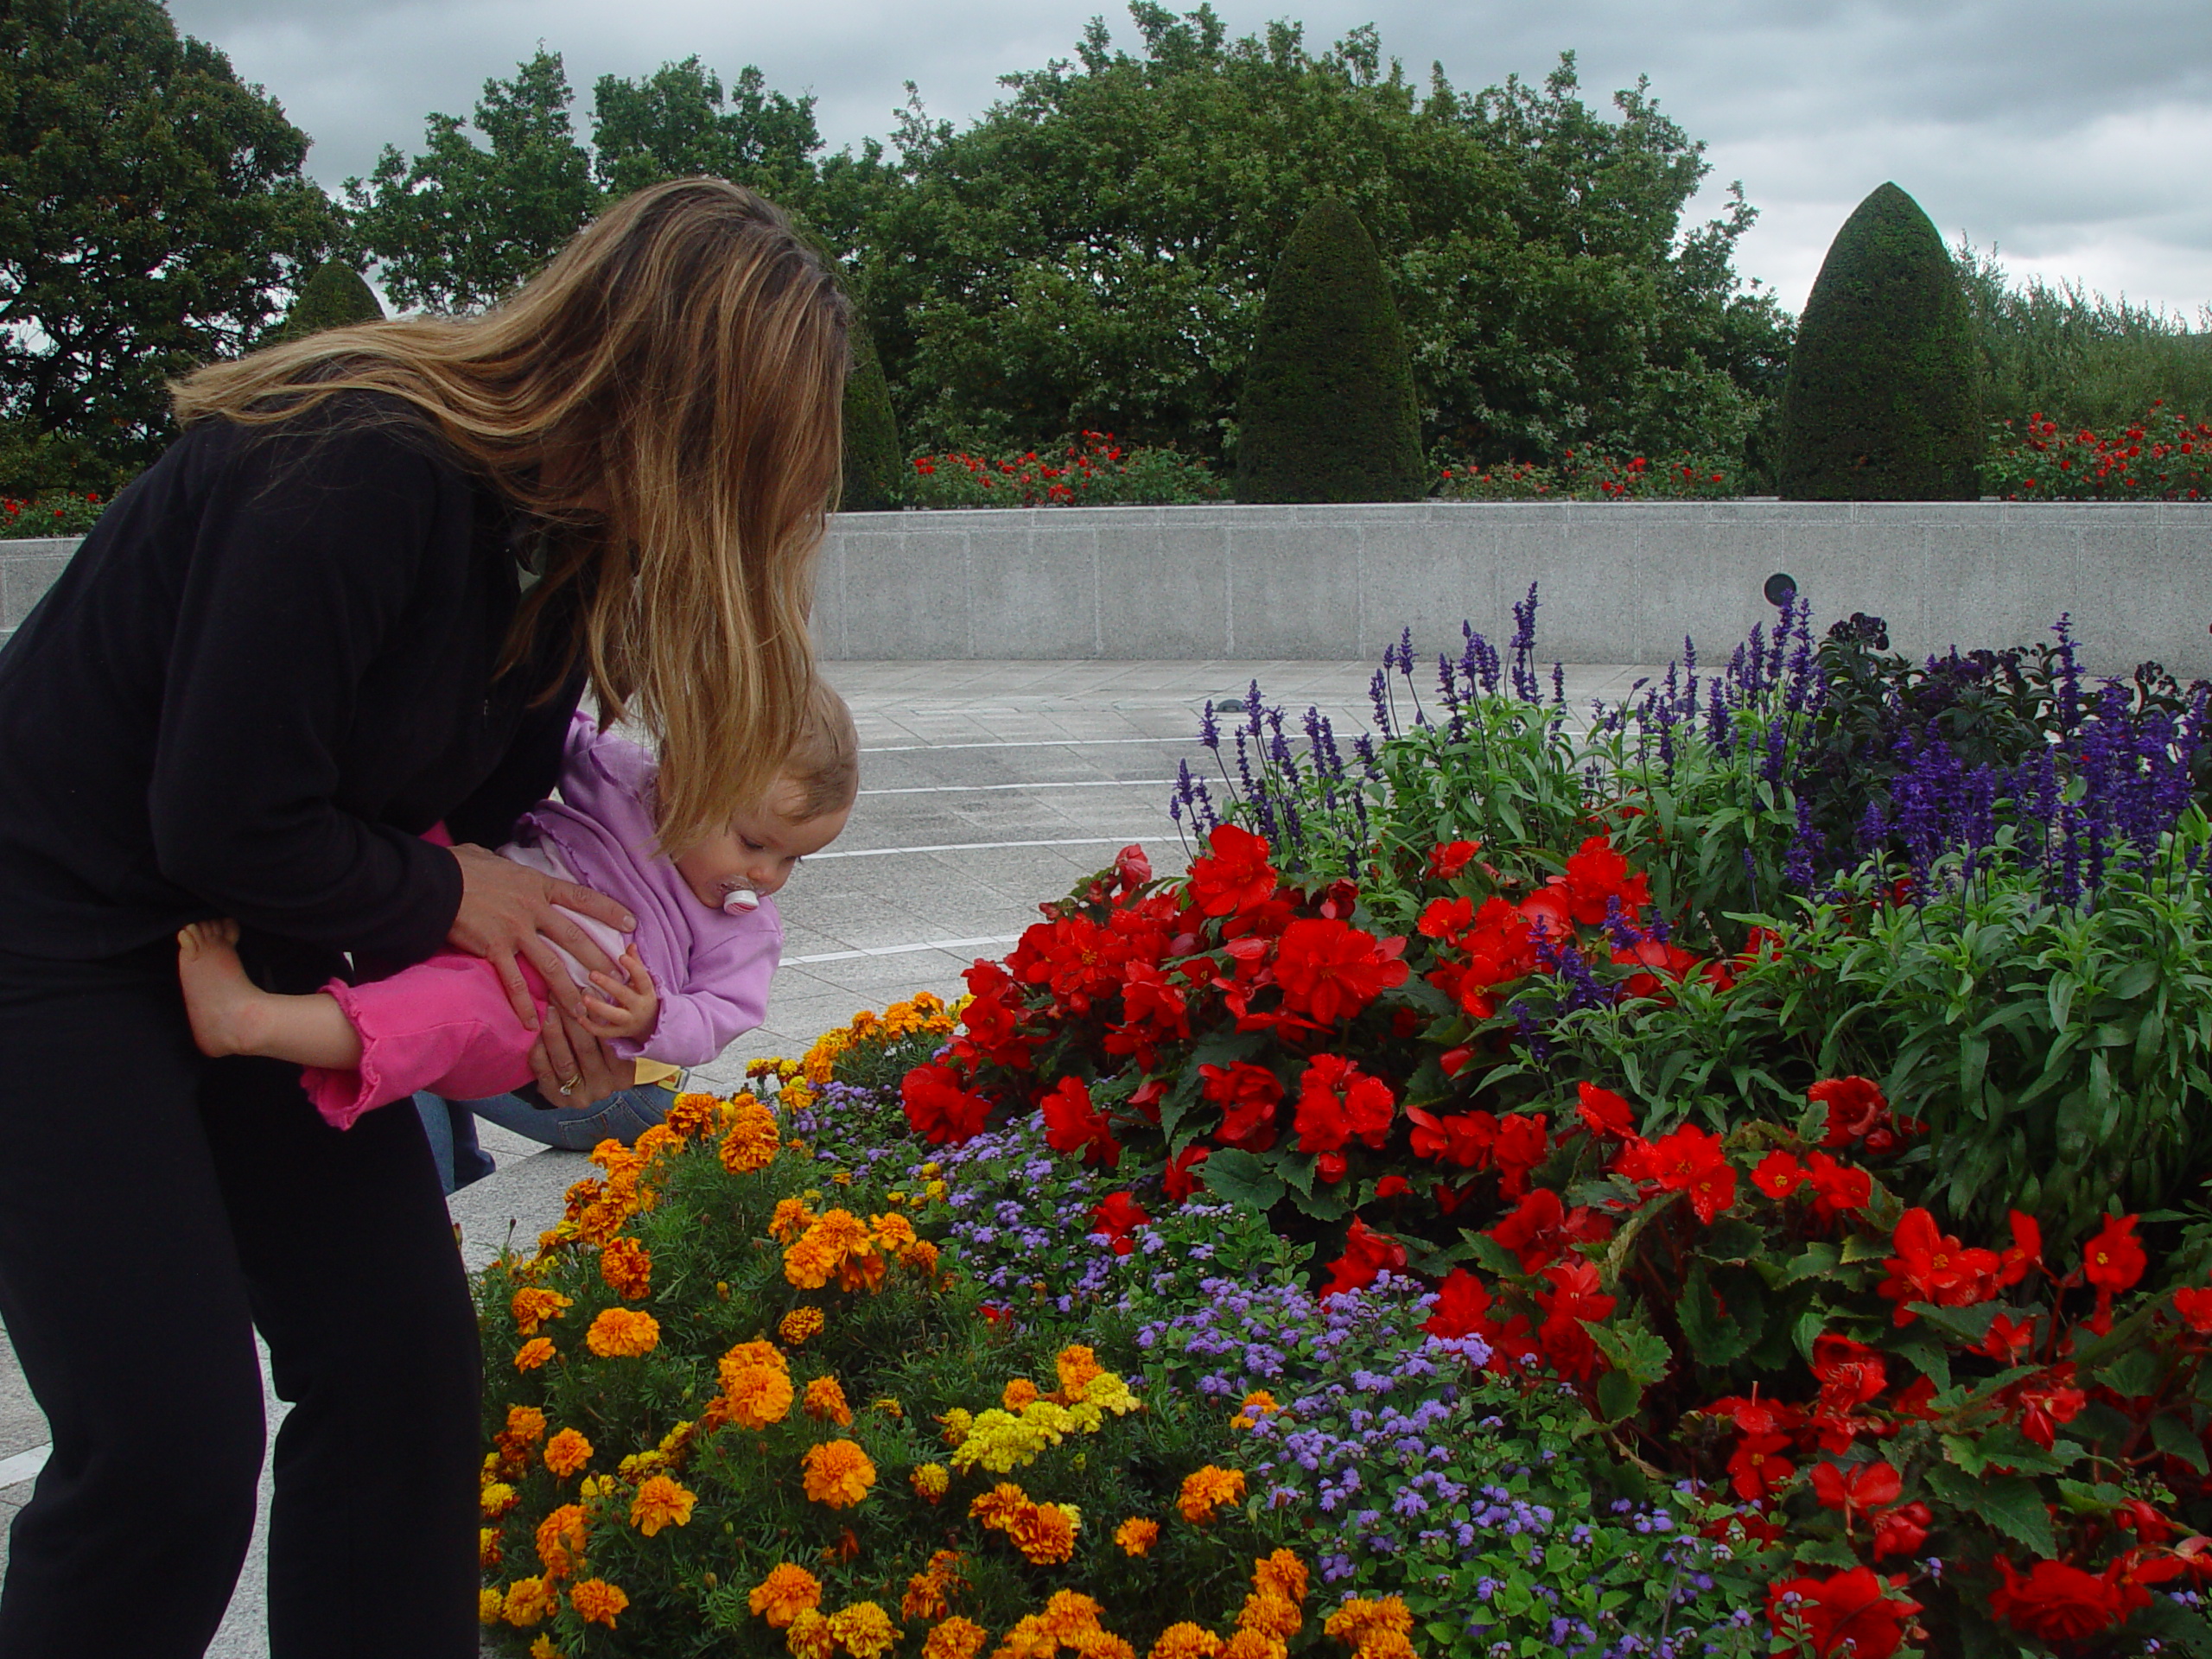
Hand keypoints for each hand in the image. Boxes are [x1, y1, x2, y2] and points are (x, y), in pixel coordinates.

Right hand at [445, 843, 634, 1028]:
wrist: (434, 881)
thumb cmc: (461, 866)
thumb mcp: (496, 860)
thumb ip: (512, 871)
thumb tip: (511, 867)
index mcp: (537, 884)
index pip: (582, 897)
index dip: (609, 910)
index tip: (631, 923)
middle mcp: (533, 908)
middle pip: (575, 938)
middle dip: (600, 960)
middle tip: (619, 978)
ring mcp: (515, 931)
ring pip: (552, 966)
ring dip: (569, 992)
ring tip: (585, 1012)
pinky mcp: (494, 949)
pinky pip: (514, 982)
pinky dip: (524, 1005)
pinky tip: (533, 1023)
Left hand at [527, 1001, 630, 1109]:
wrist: (578, 1090)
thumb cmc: (598, 1060)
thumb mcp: (610, 1049)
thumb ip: (608, 1030)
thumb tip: (598, 991)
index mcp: (622, 1075)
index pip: (609, 1041)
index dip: (597, 1014)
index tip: (587, 989)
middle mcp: (603, 1088)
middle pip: (585, 1048)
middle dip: (572, 1017)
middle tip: (562, 993)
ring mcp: (580, 1096)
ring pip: (564, 1059)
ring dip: (554, 1031)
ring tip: (549, 1008)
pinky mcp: (556, 1099)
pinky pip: (544, 1071)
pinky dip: (539, 1050)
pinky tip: (535, 1032)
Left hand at [579, 948, 658, 1041]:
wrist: (652, 1025)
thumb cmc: (643, 997)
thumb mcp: (643, 982)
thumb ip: (636, 964)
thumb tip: (631, 945)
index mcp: (646, 992)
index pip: (642, 978)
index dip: (633, 967)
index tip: (621, 956)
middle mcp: (639, 1007)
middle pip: (625, 995)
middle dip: (609, 985)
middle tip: (592, 974)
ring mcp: (629, 1022)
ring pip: (614, 1015)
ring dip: (598, 1007)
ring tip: (584, 997)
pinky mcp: (619, 1033)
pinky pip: (604, 1032)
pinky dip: (591, 1026)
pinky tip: (579, 1017)